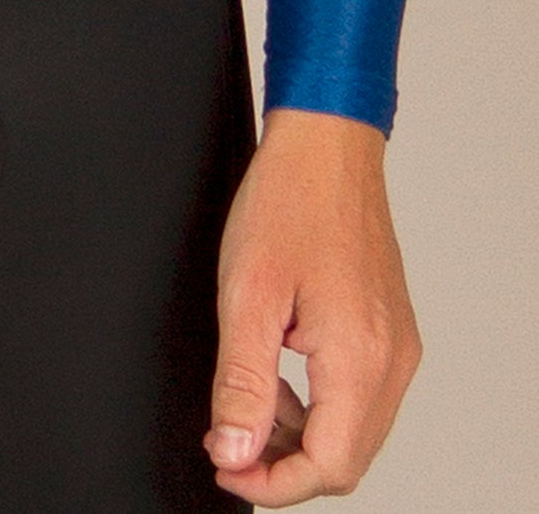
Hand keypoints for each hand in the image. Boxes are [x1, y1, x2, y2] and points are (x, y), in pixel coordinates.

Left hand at [204, 106, 421, 502]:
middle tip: (229, 444)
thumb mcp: (246, 295)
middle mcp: (392, 360)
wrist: (326, 144)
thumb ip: (242, 384)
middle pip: (347, 459)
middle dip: (285, 467)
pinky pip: (361, 396)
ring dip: (300, 437)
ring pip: (355, 432)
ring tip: (248, 407)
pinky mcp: (391, 330)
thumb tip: (235, 451)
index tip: (225, 466)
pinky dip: (319, 405)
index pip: (328, 467)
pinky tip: (280, 378)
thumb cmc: (288, 199)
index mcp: (360, 358)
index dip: (271, 483)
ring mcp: (398, 345)